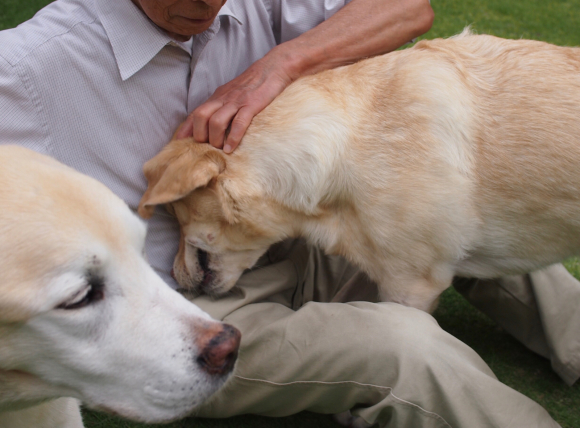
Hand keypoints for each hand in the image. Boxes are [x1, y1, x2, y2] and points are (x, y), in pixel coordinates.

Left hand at [175, 50, 294, 152]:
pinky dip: (233, 137)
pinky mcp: (251, 105)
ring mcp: (236, 101)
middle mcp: (223, 99)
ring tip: (219, 150)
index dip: (186, 129)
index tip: (179, 143)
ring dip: (215, 139)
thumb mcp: (232, 94)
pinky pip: (238, 123)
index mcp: (217, 97)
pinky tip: (231, 148)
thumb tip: (214, 125)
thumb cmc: (253, 85)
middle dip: (199, 135)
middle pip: (200, 116)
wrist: (273, 68)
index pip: (195, 113)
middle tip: (206, 148)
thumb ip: (222, 107)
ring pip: (216, 121)